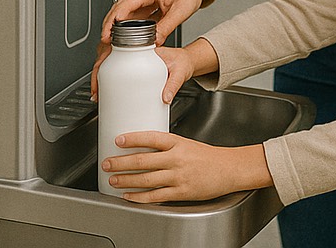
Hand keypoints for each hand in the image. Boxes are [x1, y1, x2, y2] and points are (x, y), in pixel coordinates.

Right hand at [91, 0, 211, 96]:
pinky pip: (126, 16)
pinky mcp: (139, 5)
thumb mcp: (181, 10)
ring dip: (112, 27)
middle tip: (104, 43)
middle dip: (108, 26)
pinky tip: (117, 39)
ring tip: (107, 44)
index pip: (126, 4)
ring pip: (119, 13)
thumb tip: (154, 42)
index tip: (108, 33)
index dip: (115, 19)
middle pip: (117, 9)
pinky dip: (120, 27)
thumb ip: (167, 26)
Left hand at [101, 132, 272, 202]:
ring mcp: (178, 176)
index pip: (151, 138)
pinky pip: (154, 196)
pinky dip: (139, 197)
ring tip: (113, 180)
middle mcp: (176, 158)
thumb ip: (168, 147)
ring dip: (126, 180)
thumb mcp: (187, 144)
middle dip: (121, 162)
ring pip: (145, 179)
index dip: (132, 139)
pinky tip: (128, 196)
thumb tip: (144, 149)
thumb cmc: (208, 156)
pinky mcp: (180, 192)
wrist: (228, 169)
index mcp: (178, 142)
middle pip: (143, 160)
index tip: (118, 139)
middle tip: (107, 162)